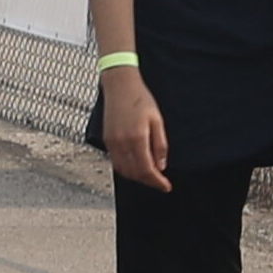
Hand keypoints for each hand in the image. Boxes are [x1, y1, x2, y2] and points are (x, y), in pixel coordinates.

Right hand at [100, 68, 170, 191]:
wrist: (120, 86)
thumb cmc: (140, 99)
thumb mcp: (157, 121)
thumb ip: (160, 145)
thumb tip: (161, 165)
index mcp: (137, 138)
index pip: (146, 170)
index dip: (157, 182)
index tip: (166, 186)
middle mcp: (122, 143)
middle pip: (134, 174)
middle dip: (148, 181)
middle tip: (159, 182)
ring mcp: (112, 143)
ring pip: (123, 171)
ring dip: (137, 177)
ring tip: (149, 175)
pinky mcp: (107, 140)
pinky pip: (116, 162)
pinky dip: (126, 169)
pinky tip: (135, 166)